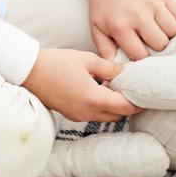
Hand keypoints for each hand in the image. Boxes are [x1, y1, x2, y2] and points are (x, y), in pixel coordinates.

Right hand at [21, 47, 140, 122]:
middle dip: (127, 105)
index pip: (125, 107)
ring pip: (105, 116)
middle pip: (117, 115)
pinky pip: (92, 114)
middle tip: (134, 90)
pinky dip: (101, 106)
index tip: (146, 93)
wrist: (29, 71)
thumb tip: (127, 72)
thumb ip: (110, 68)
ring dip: (113, 106)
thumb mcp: (87, 60)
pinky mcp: (70, 114)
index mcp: (94, 99)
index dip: (138, 101)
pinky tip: (100, 90)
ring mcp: (78, 115)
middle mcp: (87, 112)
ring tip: (117, 88)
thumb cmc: (57, 62)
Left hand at [82, 0, 175, 61]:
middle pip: (161, 44)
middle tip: (148, 40)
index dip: (141, 57)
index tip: (138, 52)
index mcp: (120, 26)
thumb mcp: (97, 30)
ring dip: (167, 34)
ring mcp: (152, 2)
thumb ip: (105, 53)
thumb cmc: (103, 7)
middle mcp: (138, 14)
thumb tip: (113, 76)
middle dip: (156, 46)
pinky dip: (173, 19)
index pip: (141, 55)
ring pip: (173, 31)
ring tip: (155, 30)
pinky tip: (160, 18)